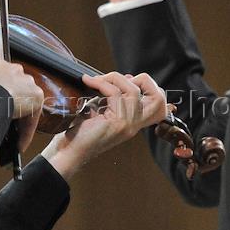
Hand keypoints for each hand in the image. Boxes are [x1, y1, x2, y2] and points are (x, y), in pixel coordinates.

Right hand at [0, 60, 43, 150]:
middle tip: (8, 126)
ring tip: (13, 139)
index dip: (3, 98)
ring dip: (21, 121)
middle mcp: (15, 70)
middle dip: (15, 108)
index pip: (6, 82)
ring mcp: (27, 82)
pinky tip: (19, 143)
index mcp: (0, 66)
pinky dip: (26, 131)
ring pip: (27, 105)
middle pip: (19, 92)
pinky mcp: (36, 96)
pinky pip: (32, 117)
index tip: (0, 110)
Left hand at [43, 72, 167, 179]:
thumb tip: (123, 77)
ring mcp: (127, 125)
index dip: (149, 87)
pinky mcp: (116, 123)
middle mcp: (134, 125)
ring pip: (133, 90)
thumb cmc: (81, 132)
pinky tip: (90, 82)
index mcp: (134, 123)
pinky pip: (115, 93)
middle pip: (159, 99)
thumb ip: (114, 98)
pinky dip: (101, 83)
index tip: (127, 81)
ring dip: (114, 78)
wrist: (69, 152)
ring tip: (97, 80)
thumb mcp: (102, 111)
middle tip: (122, 79)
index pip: (160, 105)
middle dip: (144, 80)